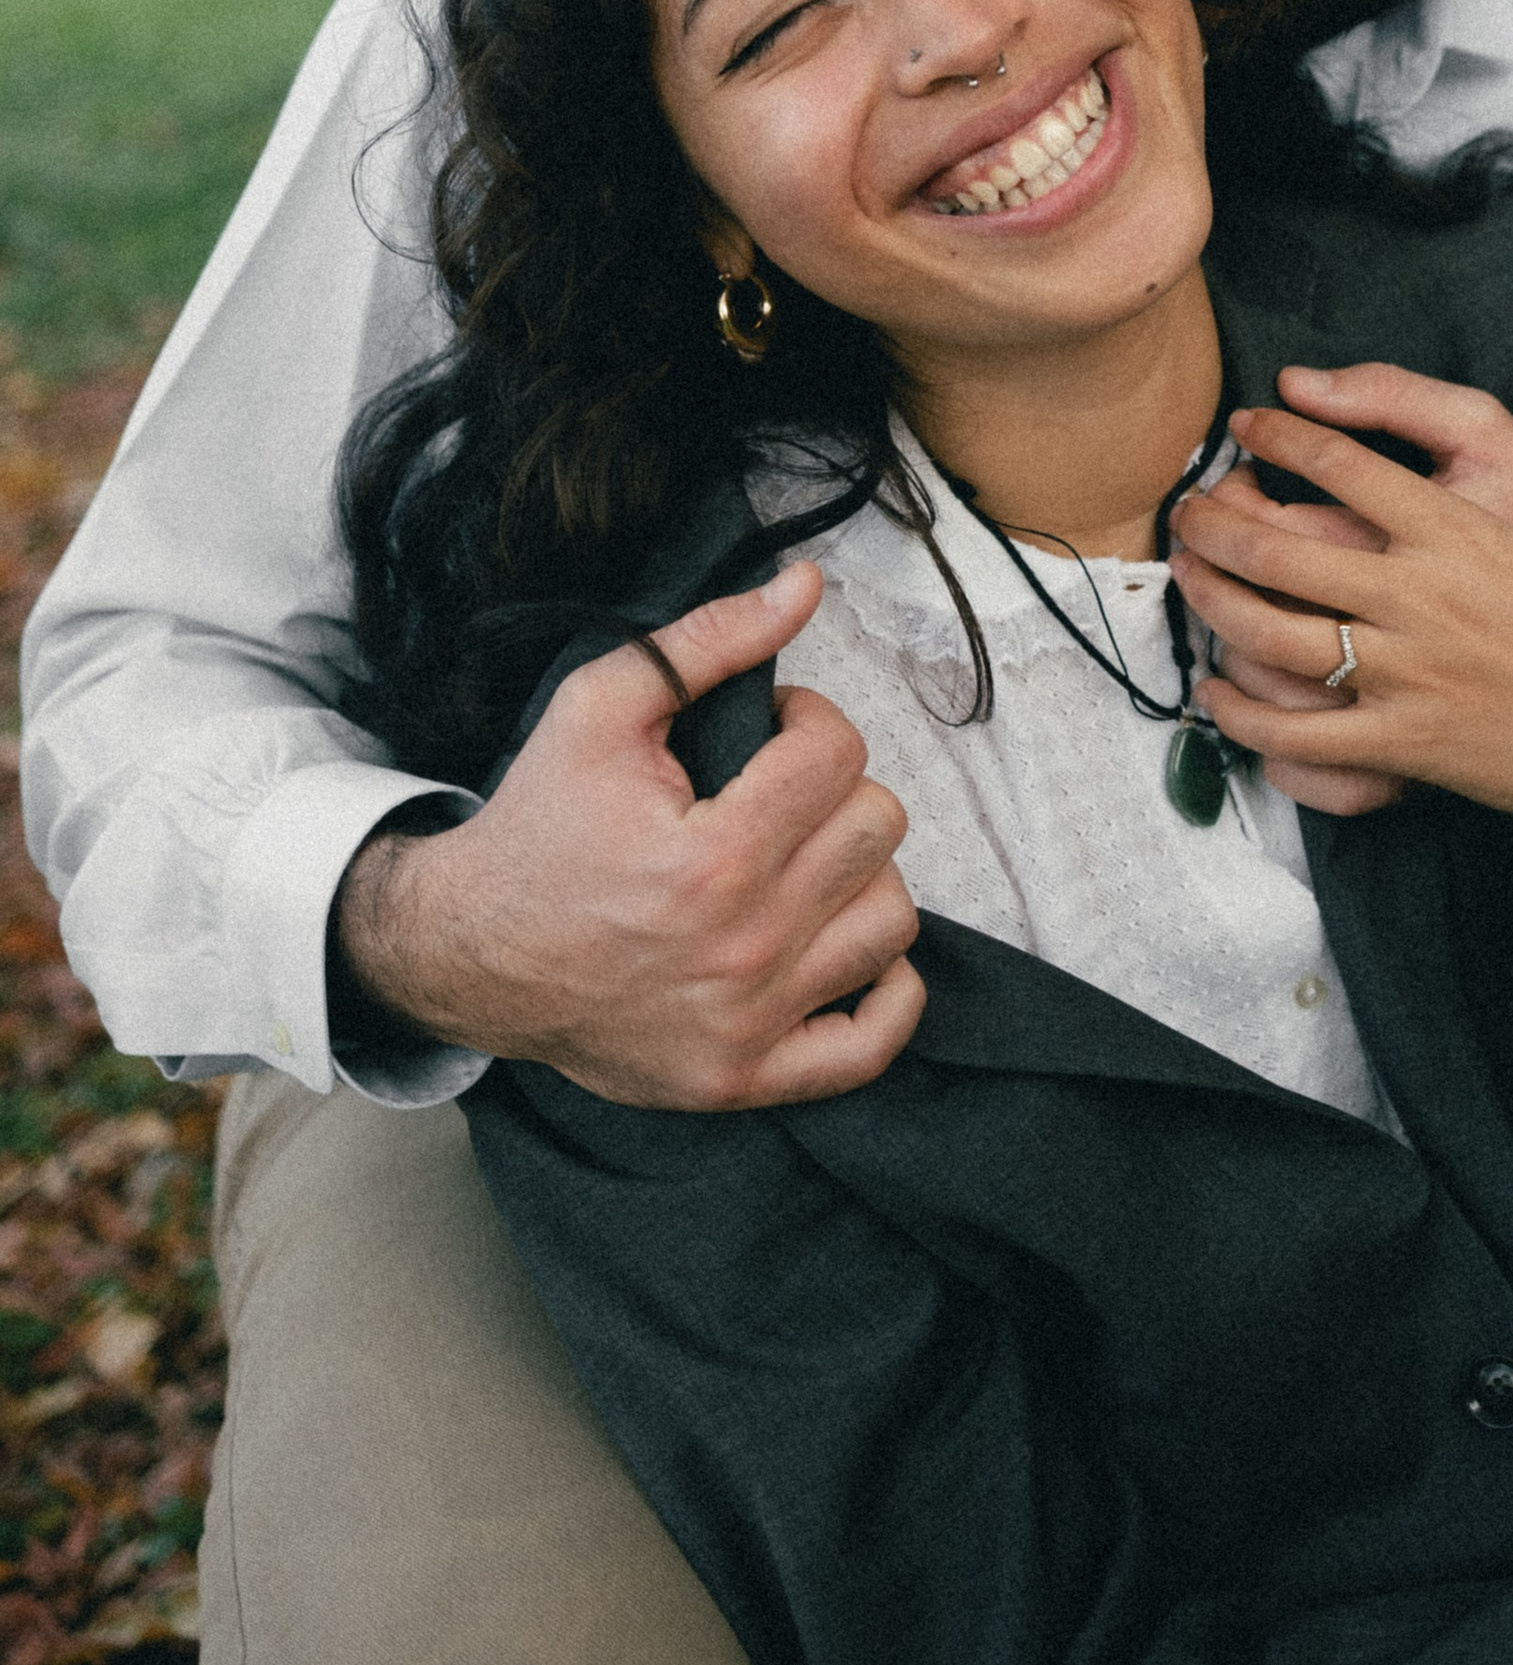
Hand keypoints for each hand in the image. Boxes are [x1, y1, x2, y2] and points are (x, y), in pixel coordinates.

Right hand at [331, 560, 924, 1108]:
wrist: (469, 952)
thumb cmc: (539, 825)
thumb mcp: (603, 707)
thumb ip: (709, 640)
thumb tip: (806, 585)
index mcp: (712, 857)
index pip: (840, 754)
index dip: (810, 720)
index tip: (772, 731)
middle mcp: (742, 947)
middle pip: (877, 829)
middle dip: (833, 790)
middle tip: (777, 792)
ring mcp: (749, 1023)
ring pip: (892, 921)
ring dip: (857, 877)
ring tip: (799, 861)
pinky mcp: (744, 1079)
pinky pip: (872, 1044)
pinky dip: (884, 994)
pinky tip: (840, 940)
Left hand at [1176, 392, 1512, 919]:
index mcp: (1462, 536)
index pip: (1347, 468)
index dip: (1283, 439)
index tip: (1246, 425)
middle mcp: (1421, 599)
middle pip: (1282, 549)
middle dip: (1217, 522)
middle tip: (1186, 508)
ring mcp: (1406, 676)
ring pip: (1274, 635)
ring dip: (1214, 602)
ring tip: (1185, 578)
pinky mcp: (1403, 745)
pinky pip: (1299, 732)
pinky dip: (1244, 715)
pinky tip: (1215, 692)